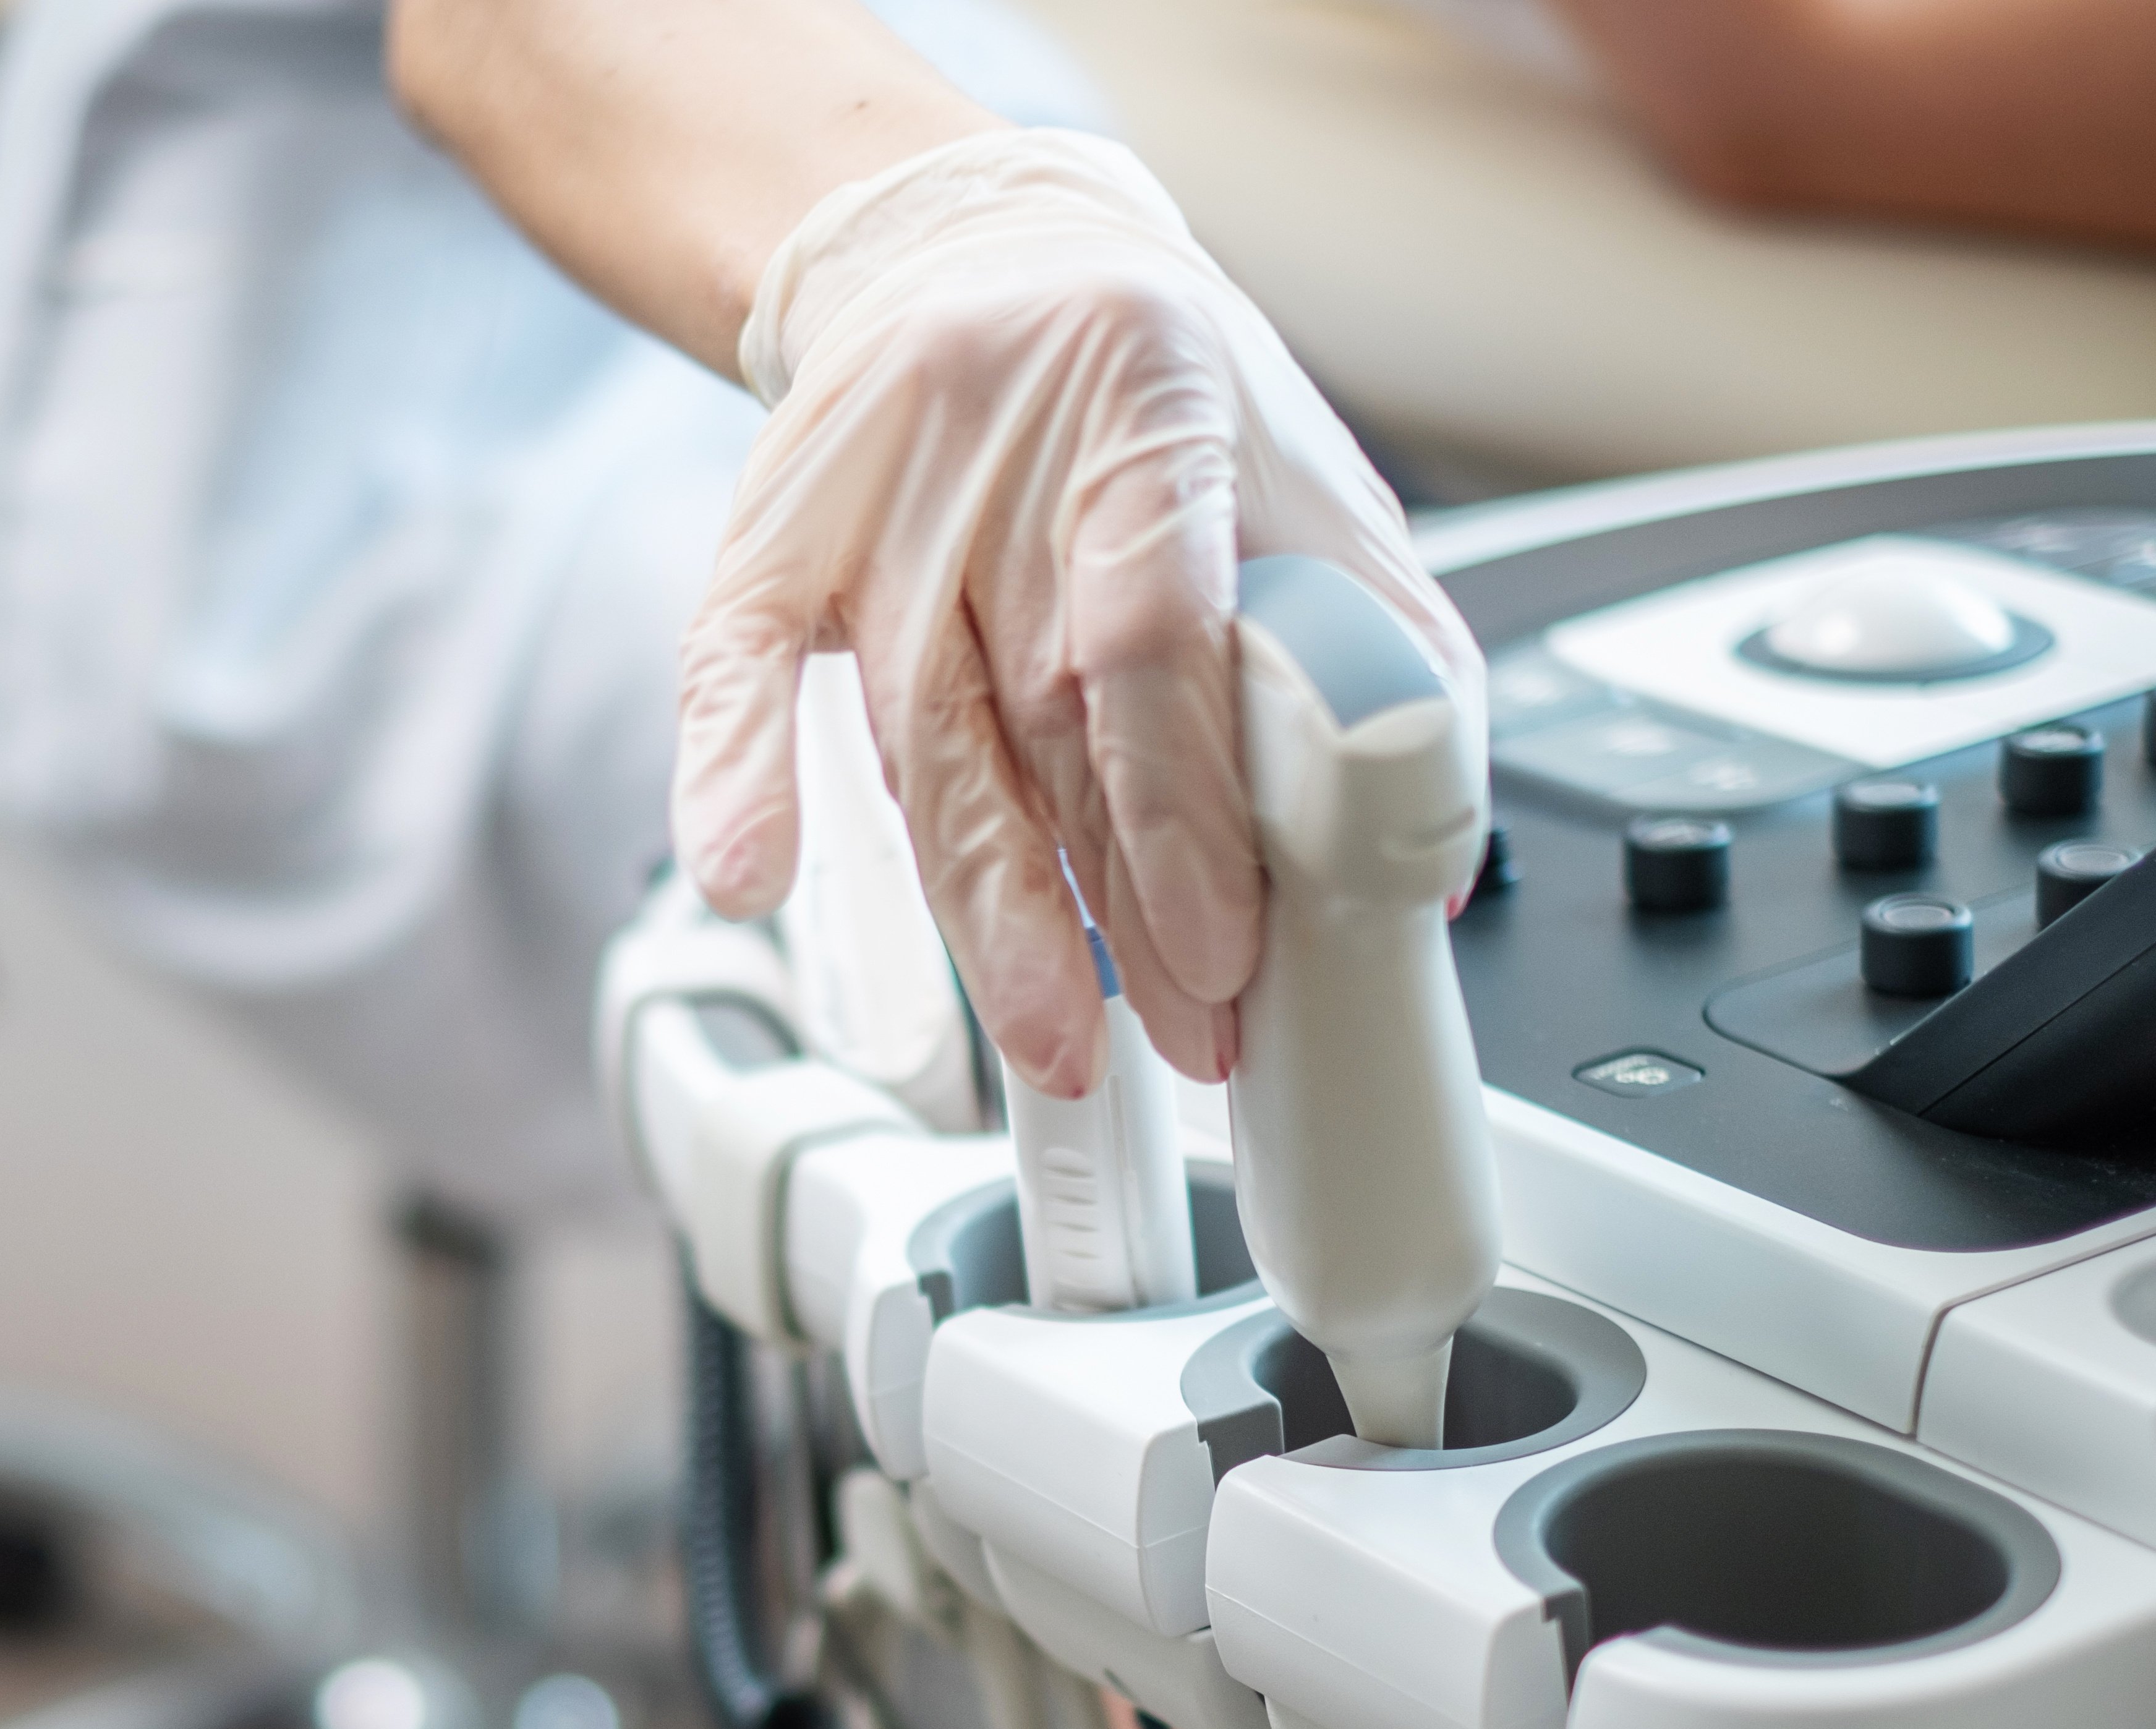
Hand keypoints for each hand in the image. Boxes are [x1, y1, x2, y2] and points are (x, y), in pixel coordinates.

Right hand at [672, 129, 1476, 1096]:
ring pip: (928, 742)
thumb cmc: (1151, 391)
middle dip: (1119, 910)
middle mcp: (1004, 450)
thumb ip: (1377, 640)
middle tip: (1177, 1036)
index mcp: (1154, 401)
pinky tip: (746, 880)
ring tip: (1051, 1041)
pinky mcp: (781, 537)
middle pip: (1050, 722)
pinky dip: (735, 773)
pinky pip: (739, 665)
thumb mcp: (1300, 472)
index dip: (1184, 811)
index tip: (1219, 947)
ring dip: (985, 912)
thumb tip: (1420, 855)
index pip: (1154, 636)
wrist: (975, 259)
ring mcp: (878, 499)